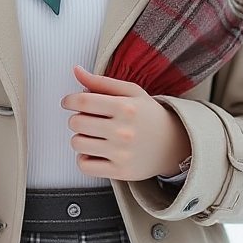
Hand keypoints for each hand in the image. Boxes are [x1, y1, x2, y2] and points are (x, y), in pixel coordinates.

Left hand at [60, 65, 191, 180]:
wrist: (174, 144)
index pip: (83, 101)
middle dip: (77, 119)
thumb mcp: (131, 92)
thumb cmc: (149, 115)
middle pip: (76, 123)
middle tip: (88, 119)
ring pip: (77, 144)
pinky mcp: (120, 171)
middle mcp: (123, 131)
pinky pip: (85, 166)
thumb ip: (101, 82)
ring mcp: (121, 153)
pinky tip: (95, 152)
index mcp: (125, 107)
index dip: (69, 101)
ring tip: (93, 136)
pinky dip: (84, 159)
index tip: (68, 102)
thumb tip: (76, 71)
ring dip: (80, 138)